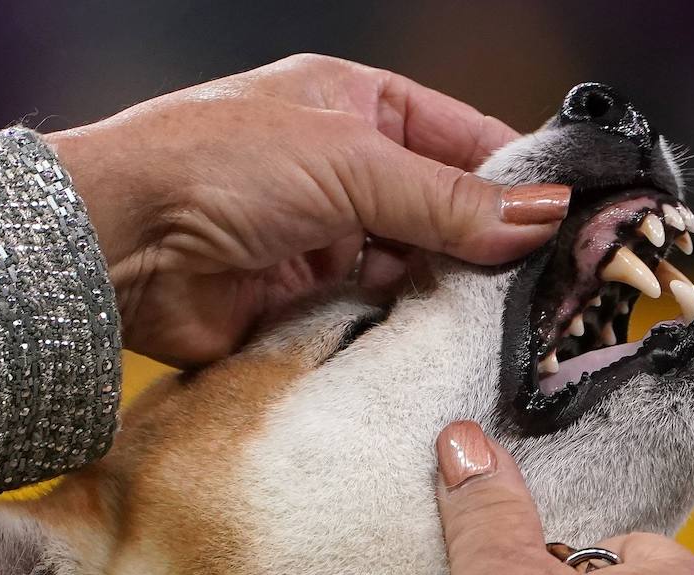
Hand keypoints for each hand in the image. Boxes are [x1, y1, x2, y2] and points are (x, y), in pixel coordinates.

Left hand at [46, 54, 569, 366]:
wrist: (118, 247)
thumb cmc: (212, 166)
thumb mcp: (349, 163)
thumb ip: (446, 198)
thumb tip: (538, 215)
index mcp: (359, 108)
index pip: (464, 139)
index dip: (519, 178)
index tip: (575, 221)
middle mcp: (345, 172)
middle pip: (444, 211)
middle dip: (491, 247)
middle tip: (555, 288)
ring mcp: (325, 240)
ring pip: (414, 270)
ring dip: (450, 295)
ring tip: (510, 323)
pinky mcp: (303, 303)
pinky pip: (373, 318)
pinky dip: (405, 332)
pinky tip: (444, 347)